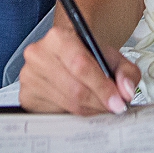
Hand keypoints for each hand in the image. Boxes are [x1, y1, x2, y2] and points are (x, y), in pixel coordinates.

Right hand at [18, 21, 139, 114]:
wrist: (70, 53)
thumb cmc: (89, 55)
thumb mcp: (114, 57)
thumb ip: (127, 71)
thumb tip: (126, 91)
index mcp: (57, 37)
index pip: (81, 65)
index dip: (102, 87)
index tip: (119, 102)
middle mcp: (38, 54)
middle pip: (74, 89)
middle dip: (99, 102)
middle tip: (113, 107)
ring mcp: (29, 77)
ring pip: (67, 104)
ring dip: (89, 110)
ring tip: (99, 105)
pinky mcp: (26, 96)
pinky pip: (56, 115)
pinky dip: (73, 115)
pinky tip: (81, 106)